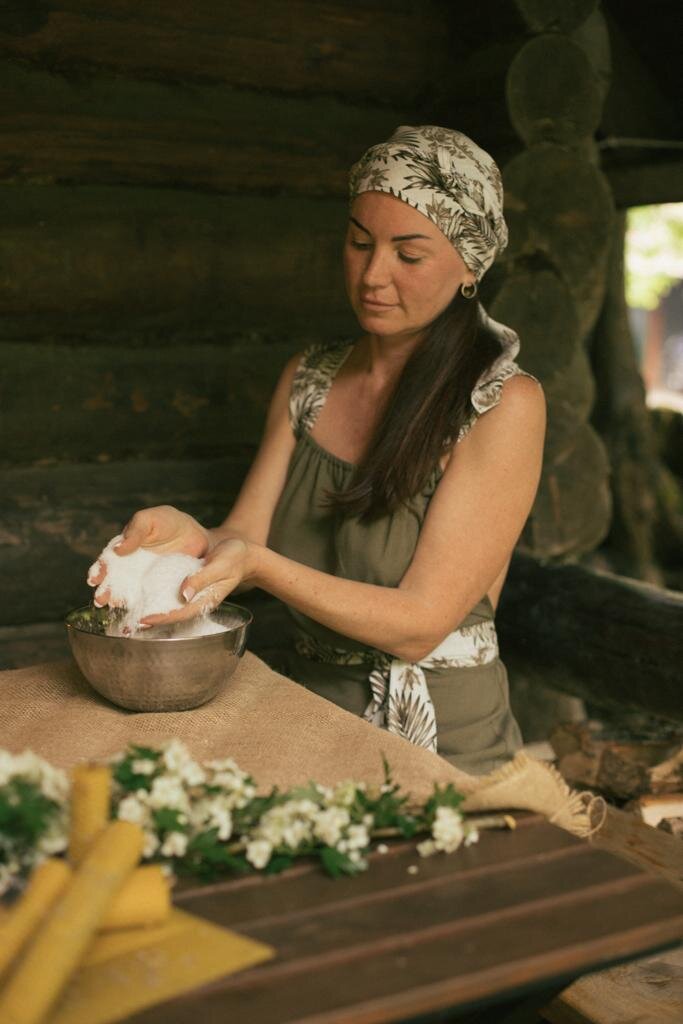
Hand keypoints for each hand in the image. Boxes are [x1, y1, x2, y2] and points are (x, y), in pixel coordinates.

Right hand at [87, 506, 208, 606]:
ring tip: (114, 605)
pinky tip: (137, 613)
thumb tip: (117, 548)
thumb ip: (134, 531)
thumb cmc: (172, 524)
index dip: (100, 570)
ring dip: (119, 600)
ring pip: (128, 593)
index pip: (108, 561)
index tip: (95, 578)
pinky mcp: (160, 591)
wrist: (201, 539)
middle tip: (100, 599)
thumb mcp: (151, 519)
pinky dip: (142, 608)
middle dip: (105, 591)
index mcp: (124, 549)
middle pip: (114, 581)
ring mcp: (145, 581)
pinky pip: (149, 601)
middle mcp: (131, 568)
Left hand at [139, 537, 255, 625]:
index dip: (162, 618)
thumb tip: (184, 593)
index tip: (143, 621)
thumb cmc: (235, 557)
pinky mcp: (189, 585)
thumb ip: (203, 578)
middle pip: (172, 615)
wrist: (243, 552)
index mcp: (206, 600)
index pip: (180, 614)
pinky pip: (171, 594)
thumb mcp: (221, 565)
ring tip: (130, 614)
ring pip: (170, 606)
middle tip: (128, 626)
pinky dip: (156, 597)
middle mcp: (197, 600)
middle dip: (152, 621)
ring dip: (152, 610)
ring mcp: (193, 594)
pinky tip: (142, 595)